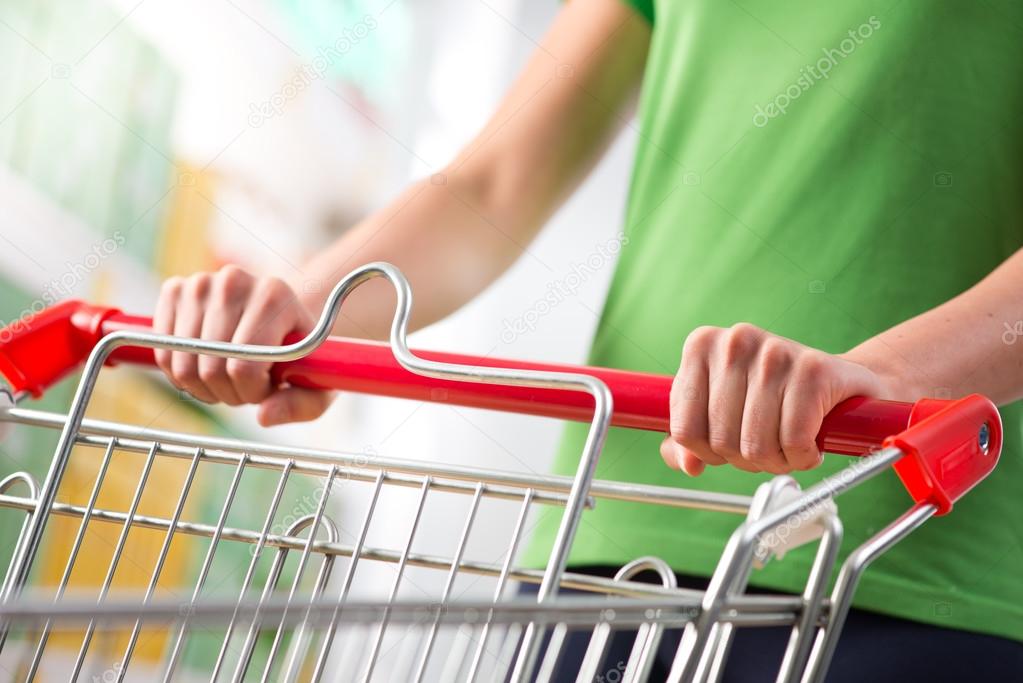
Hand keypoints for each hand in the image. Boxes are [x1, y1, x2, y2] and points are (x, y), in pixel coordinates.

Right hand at [154, 265, 332, 425]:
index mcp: (274, 295)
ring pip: (184, 365)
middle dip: (229, 393)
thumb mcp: (318, 381)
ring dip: (204, 387)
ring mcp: (200, 283)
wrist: (281, 314)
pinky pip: (163, 353)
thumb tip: (264, 416)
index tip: (267, 388)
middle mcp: (234, 281)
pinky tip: (205, 368)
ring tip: (229, 378)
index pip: (244, 366)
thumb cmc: (301, 353)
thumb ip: (302, 404)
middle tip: (247, 387)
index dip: (252, 392)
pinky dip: (180, 374)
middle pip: (211, 368)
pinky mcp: (174, 290)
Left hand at [661, 323, 892, 475]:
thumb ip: (692, 438)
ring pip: (755, 445)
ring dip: (775, 462)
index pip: (684, 428)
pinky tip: (809, 445)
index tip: (728, 447)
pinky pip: (793, 441)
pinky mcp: (813, 369)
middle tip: (766, 448)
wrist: (842, 382)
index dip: (706, 453)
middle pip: (720, 441)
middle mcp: (734, 341)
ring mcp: (774, 352)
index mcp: (701, 346)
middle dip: (745, 460)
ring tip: (787, 447)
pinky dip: (802, 458)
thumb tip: (686, 464)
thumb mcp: (722, 411)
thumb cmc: (774, 398)